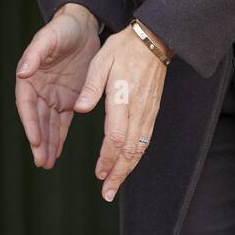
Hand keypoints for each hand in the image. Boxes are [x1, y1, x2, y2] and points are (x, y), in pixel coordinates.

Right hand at [15, 3, 102, 167]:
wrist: (83, 25)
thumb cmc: (63, 28)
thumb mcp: (49, 37)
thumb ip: (36, 53)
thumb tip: (22, 71)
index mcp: (29, 75)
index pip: (27, 104)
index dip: (30, 123)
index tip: (36, 140)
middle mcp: (39, 88)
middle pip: (37, 119)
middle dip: (39, 141)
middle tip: (42, 161)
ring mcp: (53, 95)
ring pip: (49, 124)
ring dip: (48, 144)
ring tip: (47, 163)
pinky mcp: (68, 98)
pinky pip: (62, 121)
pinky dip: (60, 137)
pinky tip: (58, 152)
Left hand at [74, 24, 169, 201]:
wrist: (154, 40)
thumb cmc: (124, 49)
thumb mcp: (102, 60)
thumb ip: (91, 86)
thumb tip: (80, 108)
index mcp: (123, 98)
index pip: (117, 136)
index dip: (108, 158)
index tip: (99, 174)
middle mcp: (139, 110)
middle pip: (130, 150)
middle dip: (119, 174)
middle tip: (107, 193)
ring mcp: (148, 112)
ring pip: (140, 148)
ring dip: (128, 169)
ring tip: (114, 185)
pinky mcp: (152, 111)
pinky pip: (145, 140)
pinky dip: (136, 156)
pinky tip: (127, 164)